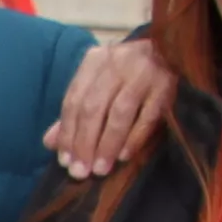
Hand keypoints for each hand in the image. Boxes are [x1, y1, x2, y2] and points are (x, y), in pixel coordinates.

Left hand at [47, 30, 171, 177]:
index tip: (64, 161)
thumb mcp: (99, 83)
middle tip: (80, 172)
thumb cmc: (128, 72)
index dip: (67, 133)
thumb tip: (49, 142)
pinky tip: (124, 156)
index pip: (74, 100)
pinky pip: (147, 117)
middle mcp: (117, 63)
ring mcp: (144, 73)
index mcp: (95, 61)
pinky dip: (134, 138)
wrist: (172, 50)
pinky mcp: (166, 86)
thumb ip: (75, 110)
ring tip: (100, 169)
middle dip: (84, 143)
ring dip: (107, 145)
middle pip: (94, 107)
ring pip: (119, 114)